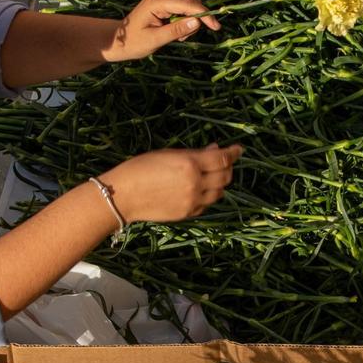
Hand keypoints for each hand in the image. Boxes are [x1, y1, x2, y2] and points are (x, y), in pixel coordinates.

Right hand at [99, 145, 242, 223]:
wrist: (124, 195)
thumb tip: (214, 150)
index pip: (222, 159)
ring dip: (220, 183)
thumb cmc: (141, 168)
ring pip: (218, 193)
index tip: (238, 149)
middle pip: (224, 176)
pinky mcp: (188, 213)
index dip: (233, 153)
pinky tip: (200, 189)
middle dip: (228, 168)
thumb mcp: (168, 154)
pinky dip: (208, 196)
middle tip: (225, 162)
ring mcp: (193, 201)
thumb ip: (194, 154)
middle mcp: (196, 183)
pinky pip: (206, 204)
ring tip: (213, 177)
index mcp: (190, 164)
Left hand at [103, 0, 221, 63]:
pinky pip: (184, 8)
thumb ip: (176, 30)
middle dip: (197, 20)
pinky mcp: (165, 2)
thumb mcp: (156, 40)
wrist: (120, 39)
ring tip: (177, 37)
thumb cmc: (134, 42)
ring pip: (189, 5)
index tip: (216, 27)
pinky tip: (174, 32)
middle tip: (185, 39)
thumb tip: (198, 22)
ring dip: (190, 22)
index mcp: (157, 1)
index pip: (187, 4)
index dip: (204, 14)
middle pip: (191, 2)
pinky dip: (185, 21)